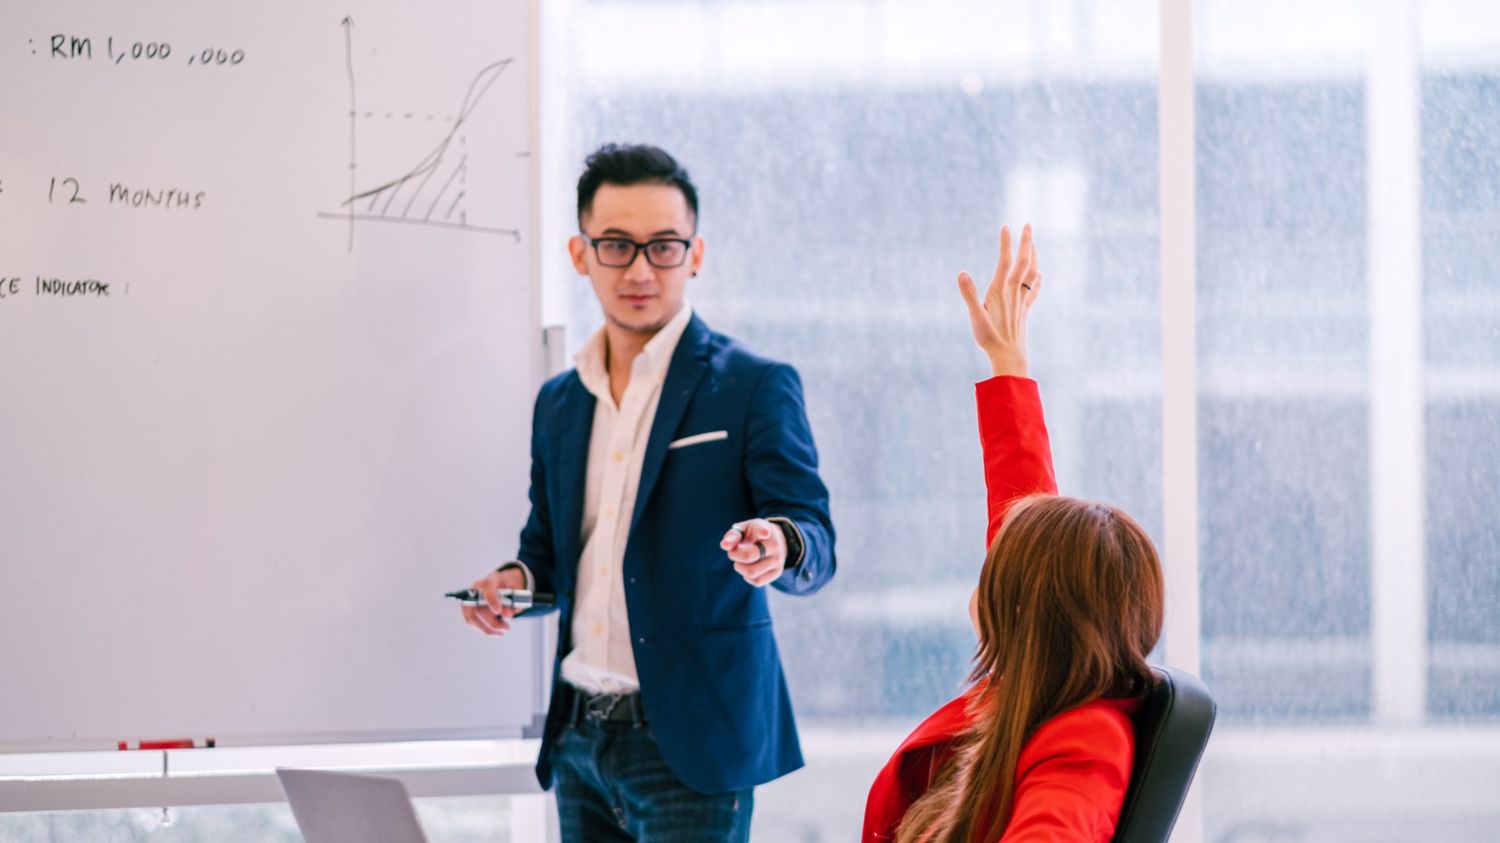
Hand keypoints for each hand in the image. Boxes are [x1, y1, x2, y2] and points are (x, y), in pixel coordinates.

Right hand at [460, 566, 526, 636]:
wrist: (503, 583)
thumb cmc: (510, 586)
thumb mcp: (517, 591)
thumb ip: (514, 601)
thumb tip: (508, 615)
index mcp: (491, 579)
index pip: (488, 587)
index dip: (491, 600)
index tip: (498, 612)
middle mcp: (477, 588)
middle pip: (478, 607)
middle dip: (492, 622)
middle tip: (506, 628)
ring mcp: (470, 598)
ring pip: (472, 617)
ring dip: (487, 628)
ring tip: (501, 632)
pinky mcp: (468, 608)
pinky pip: (472, 622)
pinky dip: (484, 629)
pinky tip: (495, 632)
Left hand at [720, 518, 786, 586]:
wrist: (775, 540)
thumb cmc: (753, 534)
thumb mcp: (743, 529)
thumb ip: (733, 536)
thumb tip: (724, 545)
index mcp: (764, 529)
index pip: (764, 530)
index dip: (763, 531)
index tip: (764, 533)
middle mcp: (774, 544)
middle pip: (747, 556)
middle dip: (734, 556)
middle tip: (734, 552)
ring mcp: (777, 559)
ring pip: (751, 572)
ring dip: (740, 567)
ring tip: (742, 560)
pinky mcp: (776, 572)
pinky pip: (756, 581)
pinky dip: (748, 576)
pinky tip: (750, 567)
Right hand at [957, 223, 1040, 376]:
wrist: (1009, 356)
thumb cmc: (989, 338)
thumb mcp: (974, 316)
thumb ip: (969, 294)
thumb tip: (962, 273)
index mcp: (1000, 291)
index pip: (1005, 261)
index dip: (1006, 243)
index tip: (1006, 226)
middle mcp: (1013, 292)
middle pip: (1023, 262)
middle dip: (1026, 242)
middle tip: (1028, 224)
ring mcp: (1021, 301)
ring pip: (1031, 273)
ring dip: (1033, 256)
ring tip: (1033, 244)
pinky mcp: (1024, 310)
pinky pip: (1034, 290)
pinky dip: (1038, 279)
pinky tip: (1040, 274)